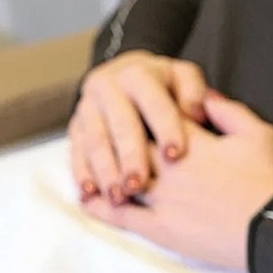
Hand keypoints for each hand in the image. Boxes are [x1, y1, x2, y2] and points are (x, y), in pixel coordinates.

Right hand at [69, 50, 209, 202]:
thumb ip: (194, 92)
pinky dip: (83, 174)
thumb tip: (196, 113)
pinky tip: (91, 195)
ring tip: (118, 197)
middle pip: (120, 125)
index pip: (154, 104)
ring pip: (95, 142)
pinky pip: (77, 152)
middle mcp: (108, 88)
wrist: (123, 75)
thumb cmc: (164, 84)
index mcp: (138, 75)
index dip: (165, 129)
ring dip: (105, 171)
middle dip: (130, 156)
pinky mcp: (76, 127)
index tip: (175, 155)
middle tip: (140, 185)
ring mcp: (88, 108)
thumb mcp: (183, 77)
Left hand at [80, 91, 272, 271]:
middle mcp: (170, 168)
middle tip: (109, 131)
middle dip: (120, 137)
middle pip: (132, 145)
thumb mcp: (260, 134)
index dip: (148, 112)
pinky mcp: (162, 230)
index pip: (159, 117)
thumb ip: (228, 111)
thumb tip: (203, 96)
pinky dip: (103, 207)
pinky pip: (123, 217)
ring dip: (105, 171)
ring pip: (122, 179)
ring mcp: (163, 200)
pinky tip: (92, 199)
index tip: (141, 107)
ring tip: (94, 167)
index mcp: (194, 142)